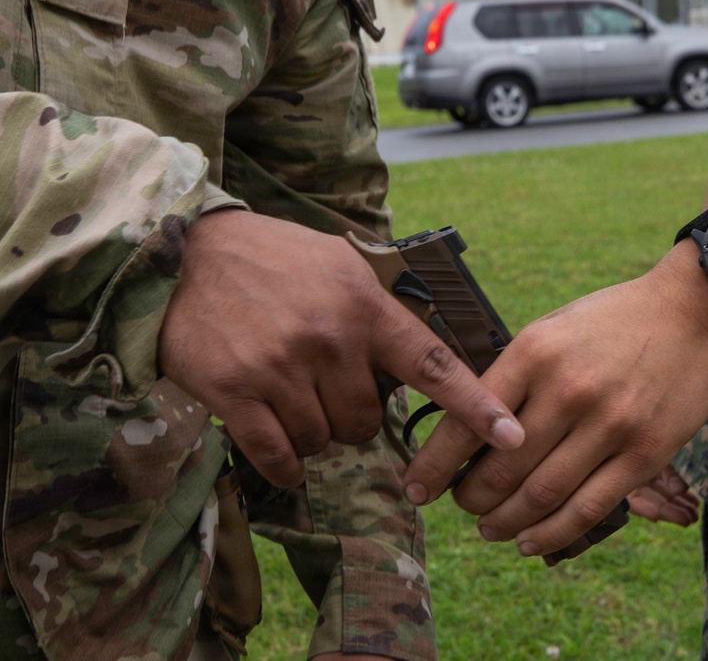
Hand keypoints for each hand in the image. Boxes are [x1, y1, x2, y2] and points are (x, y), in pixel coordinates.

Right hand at [159, 209, 522, 488]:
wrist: (188, 251)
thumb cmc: (275, 259)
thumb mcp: (340, 266)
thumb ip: (381, 310)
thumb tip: (422, 359)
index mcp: (365, 307)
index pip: (432, 365)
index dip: (476, 406)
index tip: (512, 437)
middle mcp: (329, 338)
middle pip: (366, 420)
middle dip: (350, 415)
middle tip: (323, 387)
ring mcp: (281, 367)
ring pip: (323, 440)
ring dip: (313, 433)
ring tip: (289, 396)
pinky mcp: (235, 392)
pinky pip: (277, 455)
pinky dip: (284, 464)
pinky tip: (282, 452)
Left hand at [403, 242, 707, 557]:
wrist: (695, 313)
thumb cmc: (612, 322)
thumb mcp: (552, 328)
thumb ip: (513, 376)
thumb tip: (469, 430)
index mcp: (536, 352)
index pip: (469, 421)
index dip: (435, 463)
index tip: (416, 487)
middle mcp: (569, 390)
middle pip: (500, 468)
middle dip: (468, 497)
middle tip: (460, 504)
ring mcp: (610, 425)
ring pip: (540, 495)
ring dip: (504, 522)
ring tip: (488, 527)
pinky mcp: (645, 454)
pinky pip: (588, 508)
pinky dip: (551, 533)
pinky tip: (528, 541)